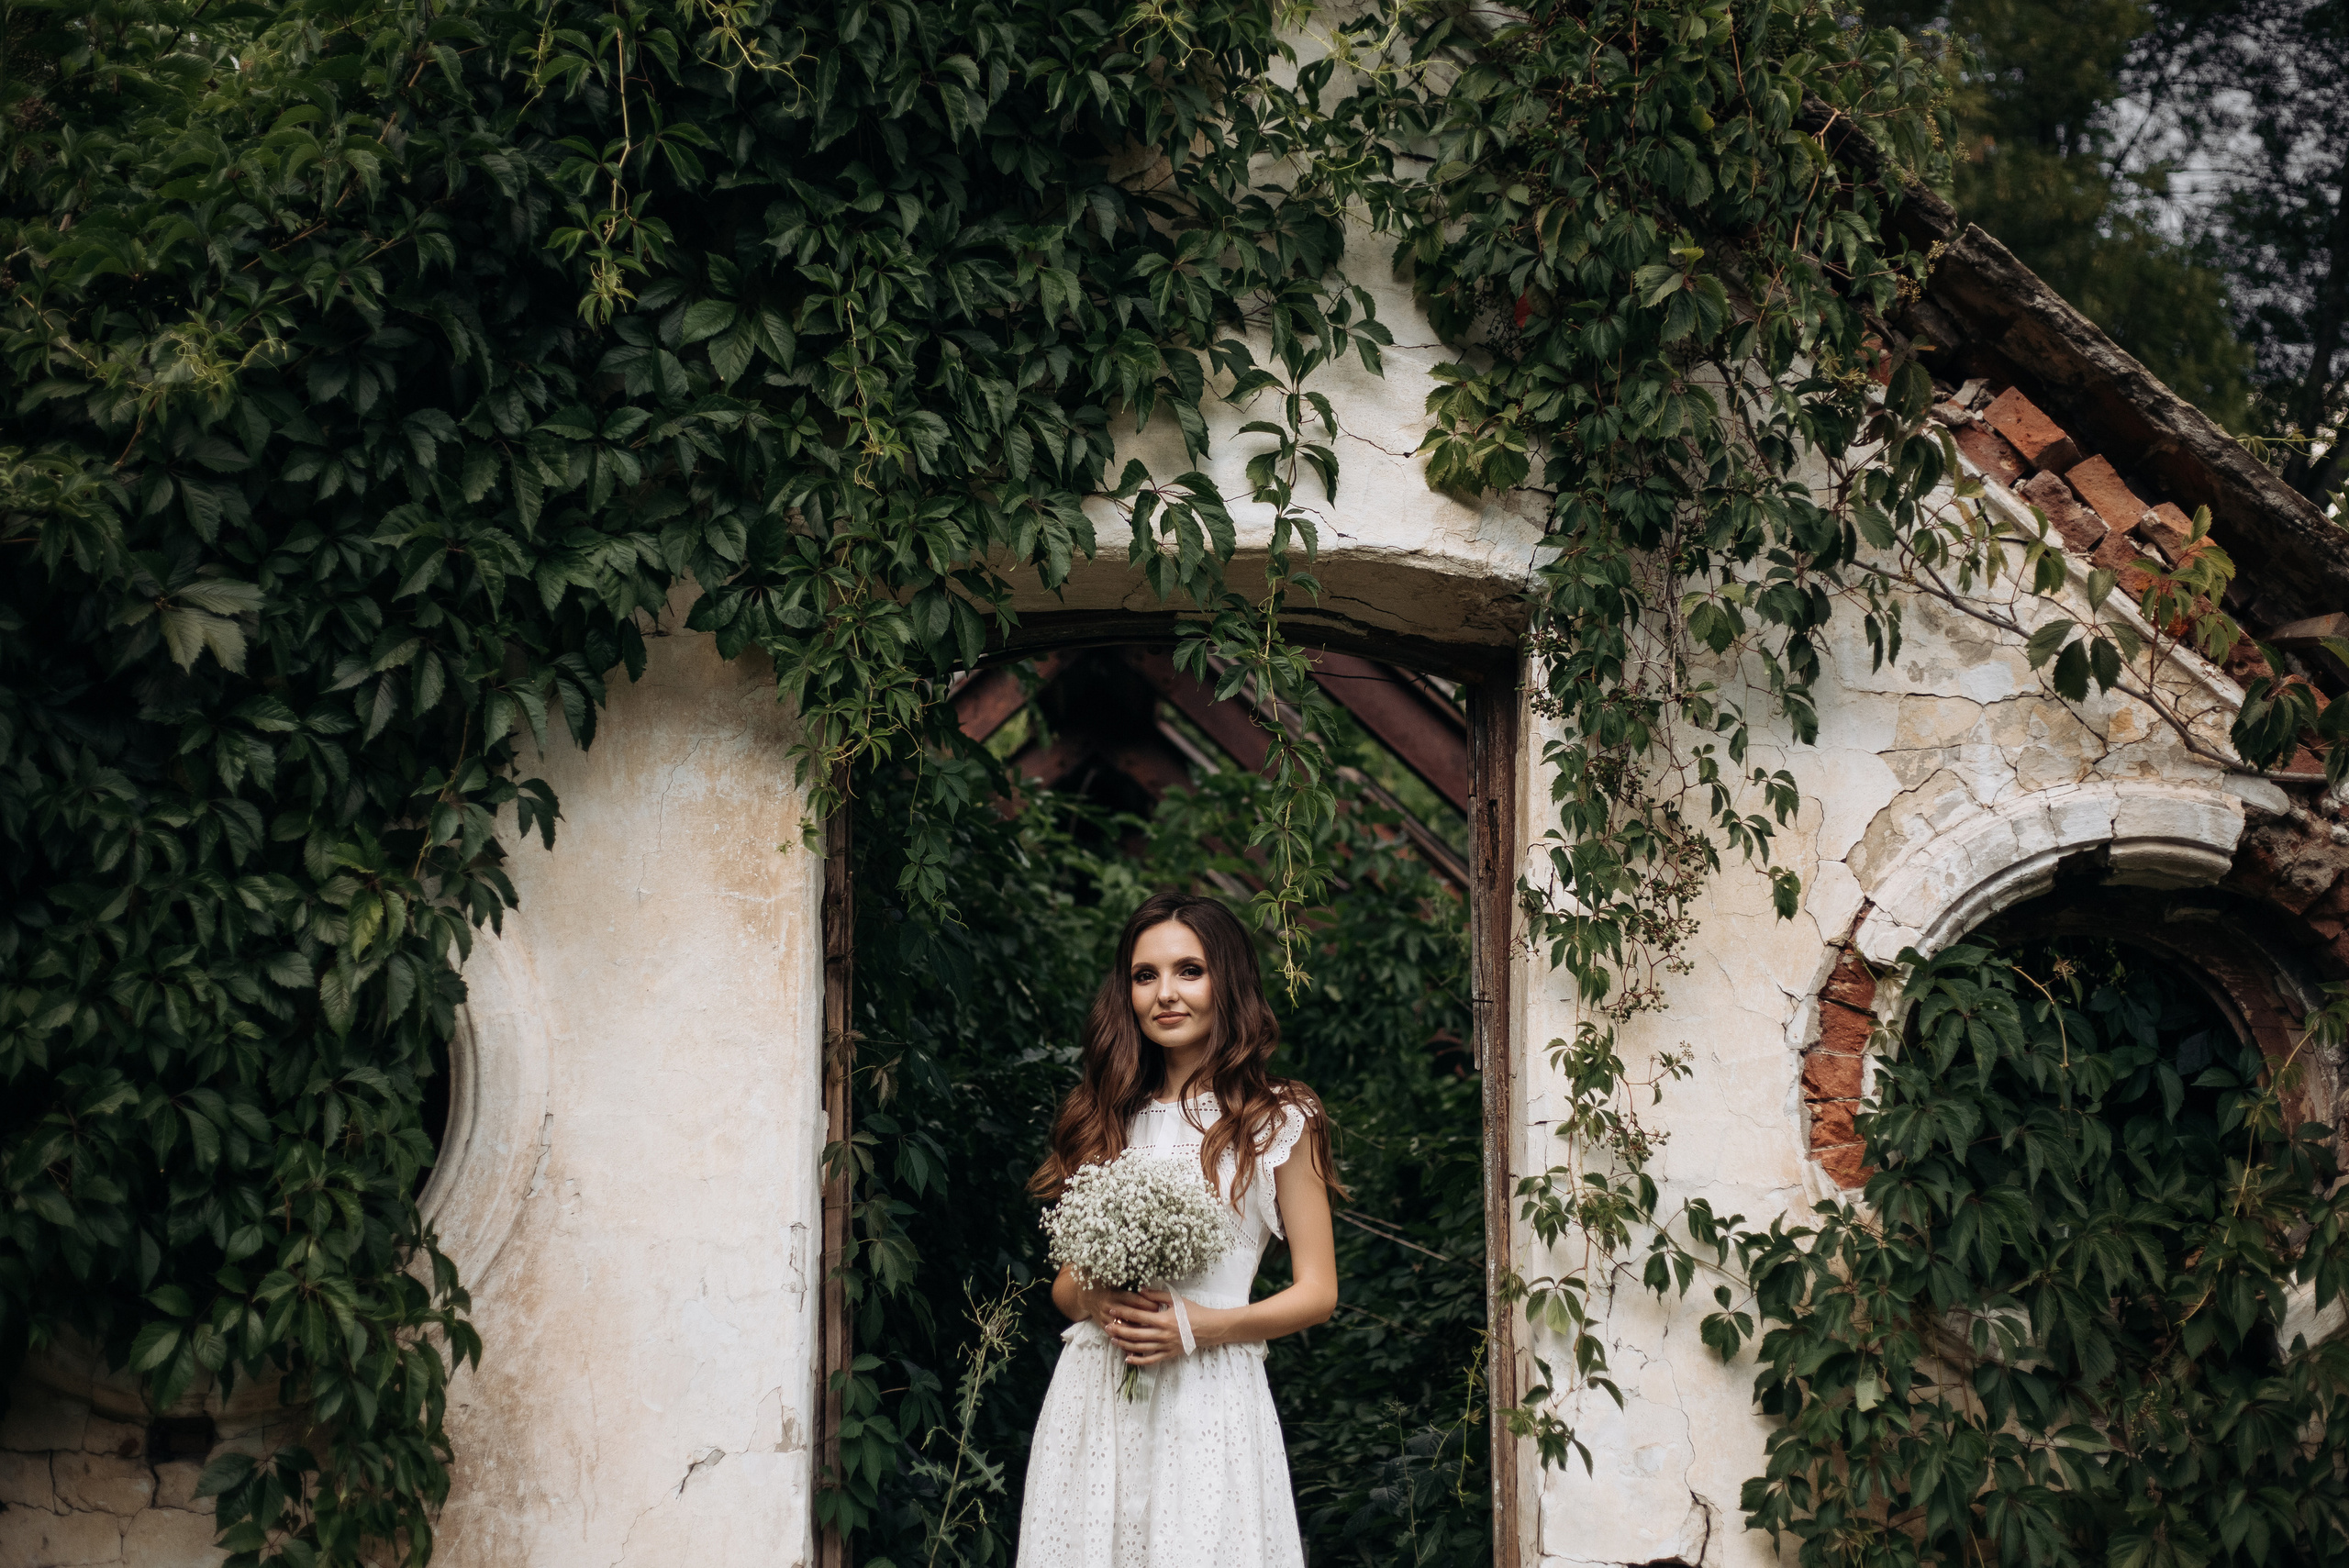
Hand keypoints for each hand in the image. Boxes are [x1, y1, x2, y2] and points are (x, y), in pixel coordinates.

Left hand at [1095, 1289, 1234, 1365]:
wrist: (1210, 1328)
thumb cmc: (1194, 1312)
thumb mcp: (1176, 1300)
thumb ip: (1157, 1295)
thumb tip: (1140, 1290)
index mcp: (1163, 1319)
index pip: (1138, 1315)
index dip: (1123, 1312)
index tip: (1112, 1309)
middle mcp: (1162, 1334)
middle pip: (1135, 1333)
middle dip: (1119, 1329)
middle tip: (1106, 1326)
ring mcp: (1165, 1346)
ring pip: (1140, 1347)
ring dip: (1125, 1344)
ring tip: (1113, 1339)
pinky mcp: (1169, 1355)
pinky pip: (1151, 1360)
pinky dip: (1138, 1360)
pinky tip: (1128, 1358)